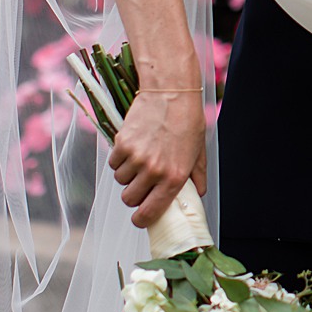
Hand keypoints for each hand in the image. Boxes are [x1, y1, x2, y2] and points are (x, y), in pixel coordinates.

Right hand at [109, 88, 208, 227]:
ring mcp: (137, 158)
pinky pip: (113, 163)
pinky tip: (131, 147)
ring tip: (140, 158)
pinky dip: (119, 159)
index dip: (141, 220)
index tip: (139, 218)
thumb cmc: (187, 119)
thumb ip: (197, 175)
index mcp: (174, 177)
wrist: (171, 91)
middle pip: (129, 199)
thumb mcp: (198, 150)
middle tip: (142, 182)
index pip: (150, 213)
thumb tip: (198, 194)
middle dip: (133, 194)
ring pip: (120, 180)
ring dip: (127, 174)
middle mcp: (154, 171)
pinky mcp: (123, 144)